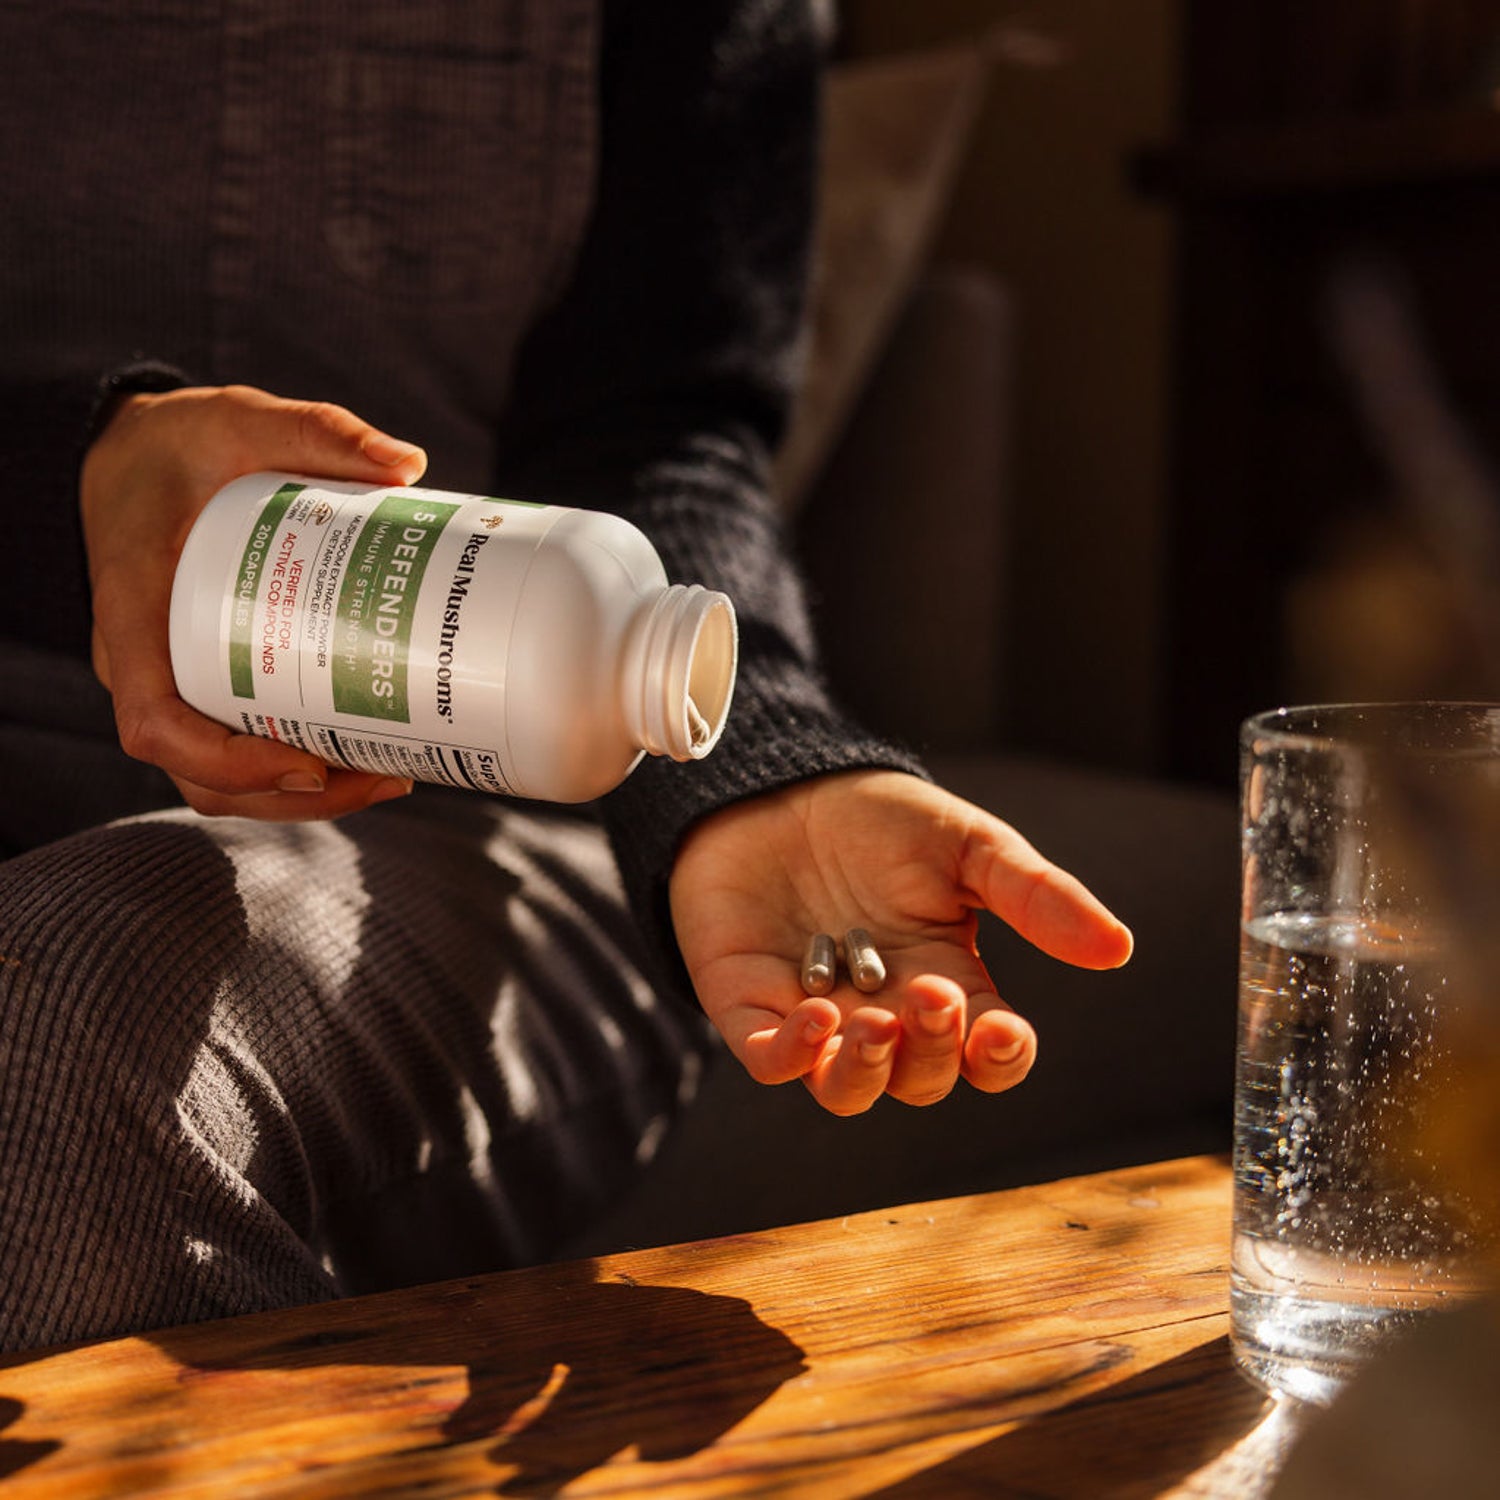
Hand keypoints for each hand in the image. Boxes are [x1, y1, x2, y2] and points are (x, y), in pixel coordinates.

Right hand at [80, 383, 428, 819]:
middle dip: (290, 796)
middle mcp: (144, 662)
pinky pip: (235, 746)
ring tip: (390, 776)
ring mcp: (171, 679)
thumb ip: (316, 429)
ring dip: (300, 797)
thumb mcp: (239, 418)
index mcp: (133, 612)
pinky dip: (294, 768)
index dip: (225, 762)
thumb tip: (409, 464)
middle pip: (199, 774)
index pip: (153, 722)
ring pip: (219, 777)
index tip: (306, 763)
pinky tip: (368, 753)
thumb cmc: (180, 444)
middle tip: (386, 776)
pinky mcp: (203, 679)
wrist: (136, 454)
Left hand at [669, 770, 1132, 1115]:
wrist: (783, 784)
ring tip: (875, 1023)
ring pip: (849, 1089)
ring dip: (867, 1072)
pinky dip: (791, 1055)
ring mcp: (819, 1016)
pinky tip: (813, 1015)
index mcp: (949, 982)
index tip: (1002, 1029)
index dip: (1001, 1058)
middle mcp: (887, 1013)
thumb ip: (1035, 895)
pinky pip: (772, 1061)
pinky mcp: (751, 1006)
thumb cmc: (880, 818)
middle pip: (923, 1080)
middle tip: (927, 993)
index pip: (988, 1054)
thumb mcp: (969, 845)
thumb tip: (1117, 948)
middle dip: (932, 1051)